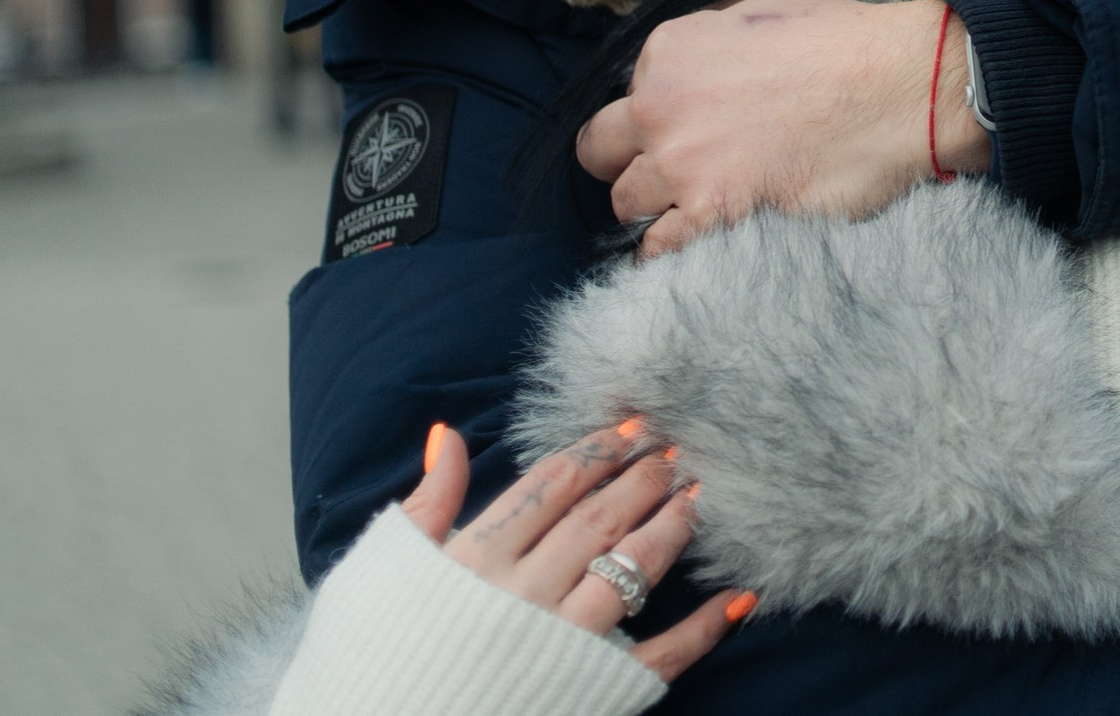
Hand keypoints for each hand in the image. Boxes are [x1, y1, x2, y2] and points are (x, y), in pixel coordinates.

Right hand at [407, 422, 754, 680]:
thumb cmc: (378, 659)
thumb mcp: (389, 573)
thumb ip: (428, 502)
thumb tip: (447, 435)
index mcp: (476, 559)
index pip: (551, 486)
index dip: (597, 452)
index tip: (632, 429)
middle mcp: (525, 593)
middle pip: (599, 518)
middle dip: (644, 479)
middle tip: (677, 452)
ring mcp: (564, 643)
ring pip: (632, 568)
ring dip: (673, 528)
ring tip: (701, 495)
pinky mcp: (595, 690)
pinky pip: (663, 654)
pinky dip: (707, 626)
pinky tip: (741, 596)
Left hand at [575, 0, 989, 256]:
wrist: (903, 87)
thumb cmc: (850, 42)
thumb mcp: (770, 6)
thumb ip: (717, 32)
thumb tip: (705, 54)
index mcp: (671, 50)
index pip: (631, 93)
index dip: (661, 113)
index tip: (692, 126)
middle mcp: (660, 104)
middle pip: (602, 149)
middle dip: (627, 160)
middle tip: (669, 171)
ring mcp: (681, 163)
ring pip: (624, 202)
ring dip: (652, 208)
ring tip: (689, 212)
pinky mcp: (711, 214)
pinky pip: (656, 250)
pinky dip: (665, 255)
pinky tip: (689, 248)